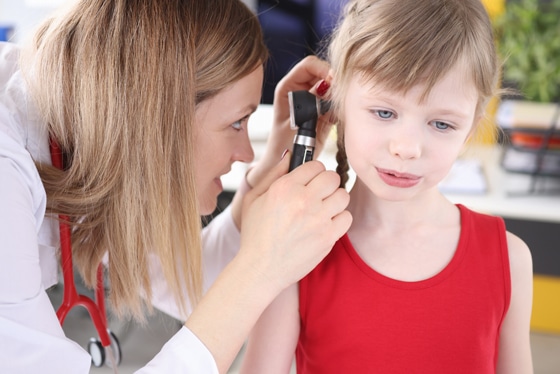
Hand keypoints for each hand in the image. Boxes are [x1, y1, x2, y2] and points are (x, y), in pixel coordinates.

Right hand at [239, 155, 351, 291]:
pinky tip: (325, 224)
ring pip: (343, 196)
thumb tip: (291, 155)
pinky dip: (339, 219)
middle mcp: (303, 201)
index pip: (315, 165)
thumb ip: (274, 174)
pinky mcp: (327, 237)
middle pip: (332, 177)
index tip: (311, 180)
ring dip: (334, 200)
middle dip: (327, 183)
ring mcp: (317, 220)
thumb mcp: (254, 198)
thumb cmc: (255, 234)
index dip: (313, 172)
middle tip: (319, 193)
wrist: (260, 269)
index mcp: (284, 188)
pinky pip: (346, 217)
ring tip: (322, 209)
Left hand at [247, 55, 332, 187]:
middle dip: (335, 81)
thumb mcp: (298, 122)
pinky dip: (340, 107)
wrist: (287, 164)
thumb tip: (330, 87)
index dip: (324, 69)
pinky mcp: (323, 111)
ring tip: (336, 109)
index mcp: (288, 87)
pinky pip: (336, 102)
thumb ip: (315, 104)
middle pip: (323, 72)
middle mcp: (301, 90)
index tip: (334, 81)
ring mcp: (312, 100)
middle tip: (341, 95)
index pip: (309, 65)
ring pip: (332, 86)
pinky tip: (336, 119)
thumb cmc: (285, 146)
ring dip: (338, 95)